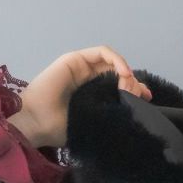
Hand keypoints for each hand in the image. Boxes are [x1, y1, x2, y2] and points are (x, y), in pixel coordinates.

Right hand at [8, 46, 152, 149]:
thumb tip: (133, 113)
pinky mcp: (74, 59)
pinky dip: (116, 60)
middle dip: (134, 82)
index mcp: (90, 97)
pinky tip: (124, 74)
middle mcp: (86, 81)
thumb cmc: (57, 130)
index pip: (117, 88)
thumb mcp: (93, 123)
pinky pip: (102, 53)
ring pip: (111, 62)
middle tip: (143, 96)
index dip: (134, 91)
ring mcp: (80, 68)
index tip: (147, 101)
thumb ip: (109, 115)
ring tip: (131, 86)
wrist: (35, 124)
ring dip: (126, 71)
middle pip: (117, 74)